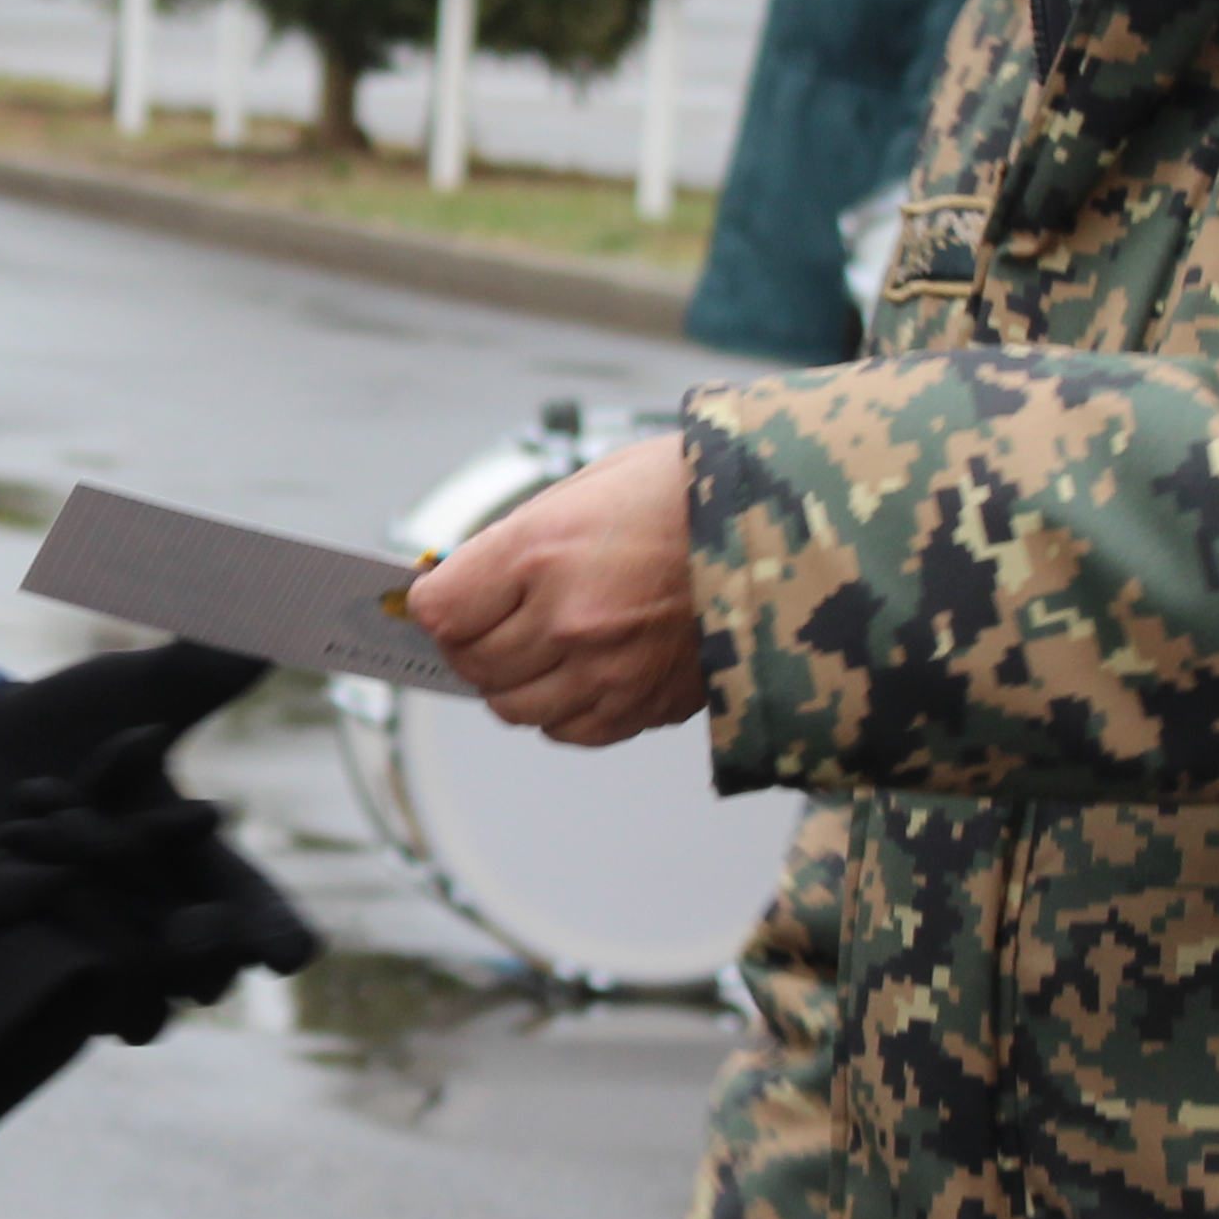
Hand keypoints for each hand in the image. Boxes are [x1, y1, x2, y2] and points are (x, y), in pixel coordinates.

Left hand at [0, 642, 315, 1169]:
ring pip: (132, 1004)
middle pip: (202, 973)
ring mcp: (91, 960)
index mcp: (198, 868)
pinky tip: (16, 906)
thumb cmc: (63, 724)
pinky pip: (46, 999)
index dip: (276, 931)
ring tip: (82, 900)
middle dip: (207, 956)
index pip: (255, 911)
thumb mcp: (136, 690)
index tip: (293, 951)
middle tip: (201, 934)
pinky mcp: (25, 976)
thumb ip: (205, 660)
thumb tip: (289, 603)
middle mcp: (153, 927)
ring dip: (118, 954)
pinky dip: (36, 954)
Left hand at [405, 429, 709, 746]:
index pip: (440, 610)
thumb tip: (461, 584)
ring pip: (513, 706)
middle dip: (468, 643)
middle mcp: (567, 618)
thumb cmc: (685, 492)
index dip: (434, 604)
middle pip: (471, 663)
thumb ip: (519, 543)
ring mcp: (606, 671)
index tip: (445, 596)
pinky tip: (584, 668)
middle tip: (489, 619)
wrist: (784, 528)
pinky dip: (562, 708)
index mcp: (543, 550)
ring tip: (540, 643)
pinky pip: (569, 730)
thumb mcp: (587, 488)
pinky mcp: (644, 706)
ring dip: (512, 679)